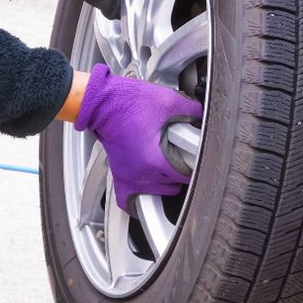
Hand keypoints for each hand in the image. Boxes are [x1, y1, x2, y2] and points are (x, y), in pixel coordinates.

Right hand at [74, 64, 202, 212]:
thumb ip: (190, 111)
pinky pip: (129, 200)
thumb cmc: (126, 102)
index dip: (194, 165)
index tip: (195, 157)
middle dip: (179, 172)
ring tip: (166, 165)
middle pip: (173, 187)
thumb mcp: (167, 101)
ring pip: (156, 193)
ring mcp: (128, 177)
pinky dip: (141, 196)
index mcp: (154, 160)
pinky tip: (149, 185)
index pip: (185, 176)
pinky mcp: (119, 176)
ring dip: (164, 183)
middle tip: (180, 155)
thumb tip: (200, 116)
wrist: (102, 103)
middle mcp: (140, 174)